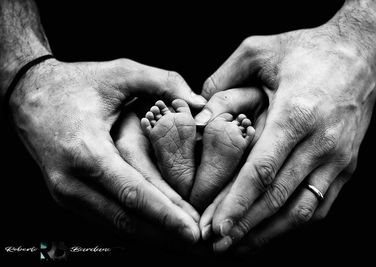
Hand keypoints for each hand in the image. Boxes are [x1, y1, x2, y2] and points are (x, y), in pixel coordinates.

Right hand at [9, 58, 205, 242]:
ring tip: (186, 242)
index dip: (165, 214)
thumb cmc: (76, 84)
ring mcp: (68, 193)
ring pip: (118, 225)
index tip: (193, 231)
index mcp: (85, 151)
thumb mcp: (120, 72)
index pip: (132, 193)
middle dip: (166, 236)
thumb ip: (163, 81)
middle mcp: (72, 181)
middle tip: (201, 244)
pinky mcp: (71, 196)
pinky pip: (109, 217)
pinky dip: (137, 226)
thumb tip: (199, 103)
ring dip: (154, 236)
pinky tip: (161, 229)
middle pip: (127, 220)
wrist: (30, 95)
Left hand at [195, 10, 375, 250]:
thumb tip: (198, 117)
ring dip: (268, 234)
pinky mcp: (346, 166)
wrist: (359, 54)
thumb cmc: (306, 51)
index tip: (214, 226)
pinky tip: (270, 232)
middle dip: (244, 226)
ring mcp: (338, 159)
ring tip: (238, 248)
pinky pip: (320, 205)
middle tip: (215, 246)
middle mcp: (321, 143)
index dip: (236, 203)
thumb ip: (223, 79)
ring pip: (301, 210)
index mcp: (296, 114)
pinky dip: (293, 224)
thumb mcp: (259, 50)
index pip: (262, 171)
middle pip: (277, 198)